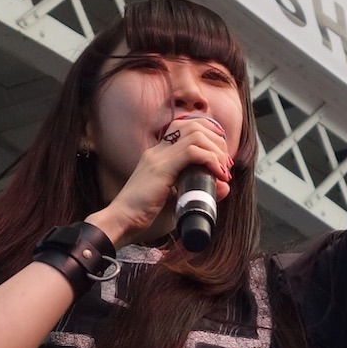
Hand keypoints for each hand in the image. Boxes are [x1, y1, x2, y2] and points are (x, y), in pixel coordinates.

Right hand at [88, 114, 233, 244]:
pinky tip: (218, 175)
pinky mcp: (161, 168)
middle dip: (217, 141)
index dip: (209, 137)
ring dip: (216, 150)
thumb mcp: (176, 200)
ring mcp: (159, 157)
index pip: (186, 129)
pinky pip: (192, 153)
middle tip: (226, 164)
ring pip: (196, 135)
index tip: (220, 157)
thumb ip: (198, 191)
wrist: (120, 221)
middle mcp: (158, 150)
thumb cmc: (144, 215)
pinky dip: (210, 160)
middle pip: (194, 126)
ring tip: (223, 170)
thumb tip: (225, 187)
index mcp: (158, 155)